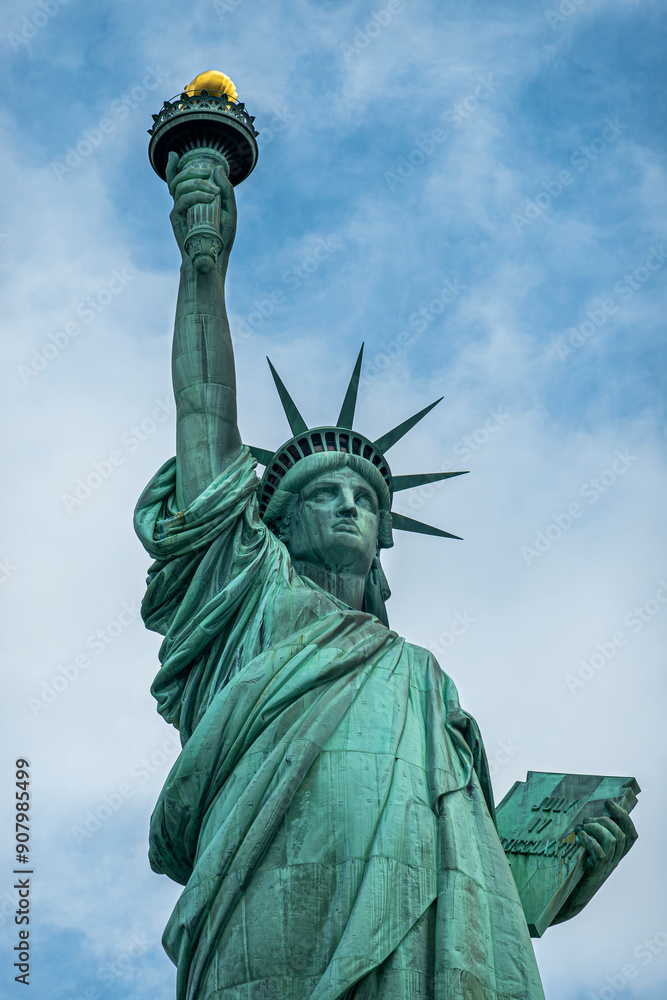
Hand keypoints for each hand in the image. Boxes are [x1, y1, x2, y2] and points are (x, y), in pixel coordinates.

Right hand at [165, 150, 236, 266]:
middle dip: (191, 171)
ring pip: (178, 186)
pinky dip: (195, 195)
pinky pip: (181, 201)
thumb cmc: (221, 238)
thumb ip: (226, 191)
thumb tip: (218, 169)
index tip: (173, 155)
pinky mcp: (176, 218)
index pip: (177, 180)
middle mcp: (182, 203)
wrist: (213, 259)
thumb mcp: (230, 212)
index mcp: (192, 200)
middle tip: (207, 172)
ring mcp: (178, 210)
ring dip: (196, 183)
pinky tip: (209, 197)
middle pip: (177, 179)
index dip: (171, 166)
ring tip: (213, 191)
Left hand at [555, 799, 636, 921]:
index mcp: (615, 854)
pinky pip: (600, 853)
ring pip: (613, 841)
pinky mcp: (595, 873)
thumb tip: (589, 817)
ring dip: (597, 828)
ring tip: (582, 827)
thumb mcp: (587, 851)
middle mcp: (614, 861)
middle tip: (588, 820)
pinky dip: (590, 840)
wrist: (568, 897)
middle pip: (622, 835)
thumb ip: (592, 837)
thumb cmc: (575, 870)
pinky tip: (579, 836)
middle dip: (606, 820)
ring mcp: (606, 868)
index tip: (610, 803)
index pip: (632, 835)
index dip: (624, 817)